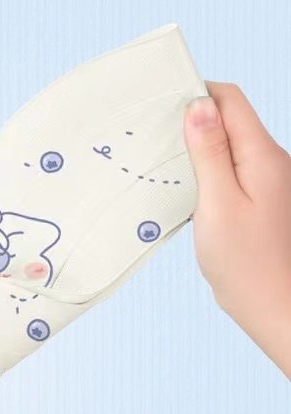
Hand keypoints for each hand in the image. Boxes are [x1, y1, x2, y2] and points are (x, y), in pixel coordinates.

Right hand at [183, 81, 290, 377]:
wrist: (272, 306)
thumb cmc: (245, 265)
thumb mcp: (218, 205)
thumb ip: (210, 154)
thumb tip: (199, 108)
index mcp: (262, 157)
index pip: (230, 101)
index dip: (197, 94)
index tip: (161, 105)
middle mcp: (268, 162)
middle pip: (228, 120)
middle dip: (191, 121)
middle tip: (152, 136)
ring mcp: (263, 182)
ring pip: (226, 147)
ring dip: (195, 149)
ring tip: (161, 163)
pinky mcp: (254, 202)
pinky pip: (227, 172)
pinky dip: (203, 173)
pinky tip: (182, 189)